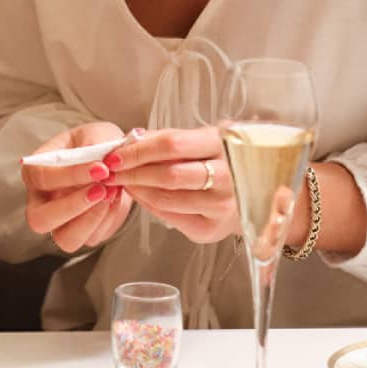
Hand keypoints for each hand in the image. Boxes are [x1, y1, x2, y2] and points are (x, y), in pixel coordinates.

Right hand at [21, 122, 134, 252]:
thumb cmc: (97, 145)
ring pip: (65, 239)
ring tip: (112, 193)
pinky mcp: (82, 234)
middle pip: (39, 220)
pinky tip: (116, 198)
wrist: (115, 163)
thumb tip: (98, 156)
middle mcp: (41, 201)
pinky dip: (107, 220)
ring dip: (92, 219)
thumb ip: (94, 143)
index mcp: (35, 172)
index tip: (101, 168)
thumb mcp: (95, 134)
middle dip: (72, 206)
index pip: (40, 178)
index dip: (69, 175)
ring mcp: (60, 222)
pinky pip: (91, 238)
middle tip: (102, 189)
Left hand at [103, 126, 237, 243]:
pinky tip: (138, 194)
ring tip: (120, 181)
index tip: (114, 153)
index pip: (172, 145)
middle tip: (108, 170)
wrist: (257, 193)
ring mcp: (222, 206)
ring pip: (166, 198)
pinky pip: (169, 216)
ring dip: (136, 189)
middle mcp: (229, 177)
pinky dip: (147, 204)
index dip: (138, 150)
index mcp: (225, 145)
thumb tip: (130, 139)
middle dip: (131, 172)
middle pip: (168, 175)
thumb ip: (169, 138)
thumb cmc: (223, 160)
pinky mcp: (212, 229)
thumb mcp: (203, 139)